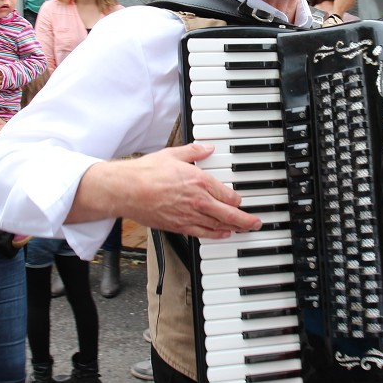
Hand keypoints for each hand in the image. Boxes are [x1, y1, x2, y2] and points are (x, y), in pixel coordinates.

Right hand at [81, 144, 261, 238]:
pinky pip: (202, 233)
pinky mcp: (178, 226)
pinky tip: (222, 234)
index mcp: (199, 181)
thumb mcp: (173, 154)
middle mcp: (197, 200)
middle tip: (255, 222)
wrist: (126, 190)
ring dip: (234, 229)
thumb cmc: (146, 172)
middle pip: (229, 214)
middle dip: (246, 220)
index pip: (228, 195)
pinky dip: (216, 235)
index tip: (242, 200)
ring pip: (218, 226)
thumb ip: (194, 151)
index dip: (238, 199)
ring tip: (243, 230)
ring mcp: (188, 215)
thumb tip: (207, 148)